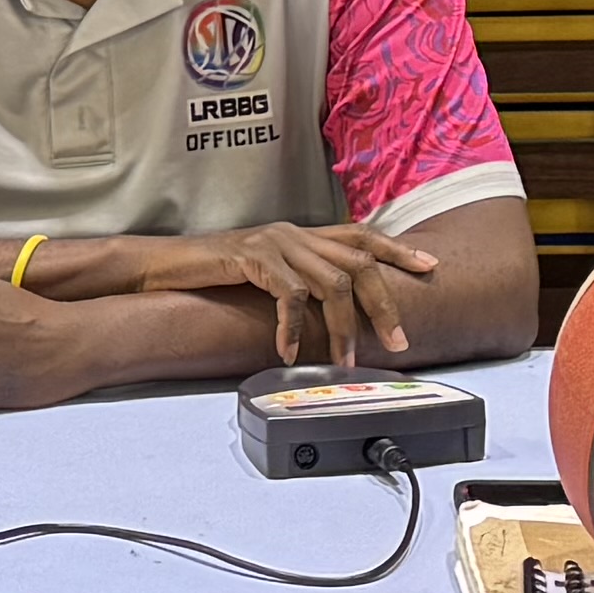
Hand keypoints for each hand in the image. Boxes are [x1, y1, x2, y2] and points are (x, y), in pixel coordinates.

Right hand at [122, 220, 443, 364]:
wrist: (163, 266)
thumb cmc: (211, 276)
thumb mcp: (264, 275)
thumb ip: (297, 282)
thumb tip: (330, 313)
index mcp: (301, 234)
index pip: (361, 235)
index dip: (398, 250)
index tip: (430, 266)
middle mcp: (294, 233)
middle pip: (358, 261)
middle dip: (384, 303)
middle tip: (398, 341)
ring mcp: (275, 243)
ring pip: (332, 281)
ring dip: (343, 327)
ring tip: (343, 359)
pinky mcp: (253, 257)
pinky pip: (290, 296)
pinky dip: (295, 328)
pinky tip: (288, 351)